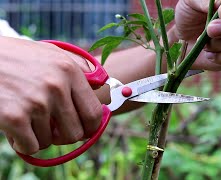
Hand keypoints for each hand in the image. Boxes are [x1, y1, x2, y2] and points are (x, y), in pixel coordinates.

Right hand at [0, 36, 101, 154]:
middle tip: (54, 129)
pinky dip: (24, 143)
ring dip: (40, 135)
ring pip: (50, 141)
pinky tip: (17, 129)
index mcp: (69, 71)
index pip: (93, 113)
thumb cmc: (17, 56)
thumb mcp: (52, 53)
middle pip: (76, 133)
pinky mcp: (14, 117)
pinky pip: (32, 146)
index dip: (90, 127)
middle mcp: (57, 87)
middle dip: (65, 136)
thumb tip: (100, 85)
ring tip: (29, 120)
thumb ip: (79, 67)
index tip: (83, 130)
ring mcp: (36, 103)